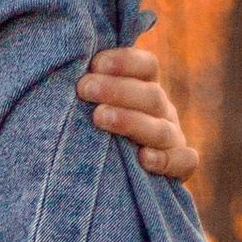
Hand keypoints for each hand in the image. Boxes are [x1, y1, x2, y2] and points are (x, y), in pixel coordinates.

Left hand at [78, 46, 199, 181]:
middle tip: (84, 88)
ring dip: (130, 121)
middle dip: (116, 90)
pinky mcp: (180, 166)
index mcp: (145, 88)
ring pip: (160, 128)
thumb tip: (57, 63)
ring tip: (99, 117)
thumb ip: (85, 87)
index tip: (95, 64)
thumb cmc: (91, 132)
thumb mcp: (91, 105)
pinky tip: (142, 158)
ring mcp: (173, 138)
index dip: (124, 62)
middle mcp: (162, 110)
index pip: (146, 66)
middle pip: (150, 95)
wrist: (110, 180)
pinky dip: (166, 160)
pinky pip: (184, 161)